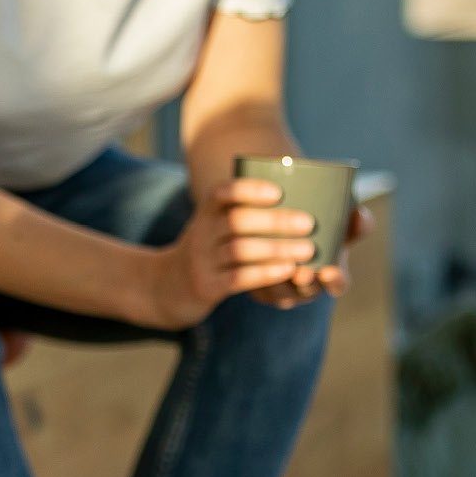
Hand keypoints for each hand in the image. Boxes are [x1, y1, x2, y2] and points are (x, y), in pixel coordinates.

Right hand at [131, 179, 316, 329]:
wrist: (166, 286)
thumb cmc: (208, 250)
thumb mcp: (213, 226)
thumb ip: (243, 213)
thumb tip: (296, 204)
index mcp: (206, 212)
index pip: (223, 192)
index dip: (250, 190)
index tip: (279, 192)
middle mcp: (201, 233)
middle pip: (237, 221)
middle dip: (276, 221)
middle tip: (309, 223)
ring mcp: (202, 261)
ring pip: (240, 250)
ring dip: (277, 248)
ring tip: (308, 250)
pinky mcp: (207, 287)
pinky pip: (237, 278)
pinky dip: (265, 273)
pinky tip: (287, 270)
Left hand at [253, 197, 373, 308]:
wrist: (275, 228)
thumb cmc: (318, 226)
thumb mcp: (338, 223)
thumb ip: (352, 220)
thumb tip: (359, 215)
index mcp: (331, 274)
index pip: (338, 285)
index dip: (335, 281)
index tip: (330, 271)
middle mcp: (306, 287)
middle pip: (307, 291)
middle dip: (305, 283)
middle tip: (303, 272)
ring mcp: (281, 289)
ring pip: (279, 291)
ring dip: (278, 280)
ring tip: (274, 265)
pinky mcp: (256, 286)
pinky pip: (254, 287)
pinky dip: (253, 274)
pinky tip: (249, 261)